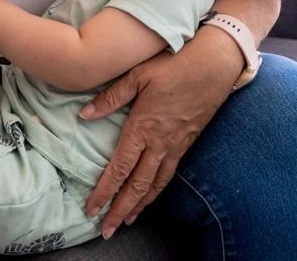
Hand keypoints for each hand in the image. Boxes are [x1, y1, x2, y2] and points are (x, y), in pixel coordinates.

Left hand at [81, 40, 238, 237]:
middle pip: (137, 186)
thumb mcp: (137, 75)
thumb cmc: (172, 65)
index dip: (104, 191)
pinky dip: (157, 191)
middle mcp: (159, 143)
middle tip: (106, 230)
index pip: (120, 168)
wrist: (212, 67)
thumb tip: (84, 114)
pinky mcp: (187, 143)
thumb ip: (111, 97)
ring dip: (139, 206)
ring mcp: (175, 146)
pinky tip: (150, 196)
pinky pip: (169, 175)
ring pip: (155, 185)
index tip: (91, 208)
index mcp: (143, 127)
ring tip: (126, 220)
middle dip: (120, 209)